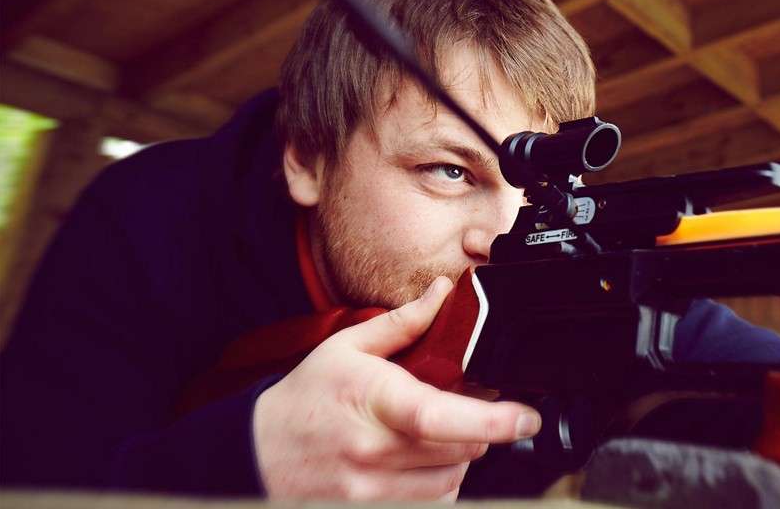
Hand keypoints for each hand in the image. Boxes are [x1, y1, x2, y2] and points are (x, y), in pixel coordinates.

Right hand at [252, 277, 540, 499]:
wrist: (255, 455)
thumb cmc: (304, 400)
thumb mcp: (347, 348)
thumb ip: (403, 323)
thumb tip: (442, 292)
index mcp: (372, 401)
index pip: (439, 416)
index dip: (492, 420)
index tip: (525, 417)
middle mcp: (372, 451)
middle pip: (461, 450)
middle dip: (475, 430)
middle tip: (460, 411)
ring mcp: (369, 491)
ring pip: (451, 482)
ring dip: (457, 460)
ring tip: (430, 439)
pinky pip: (430, 506)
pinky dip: (437, 488)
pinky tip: (416, 467)